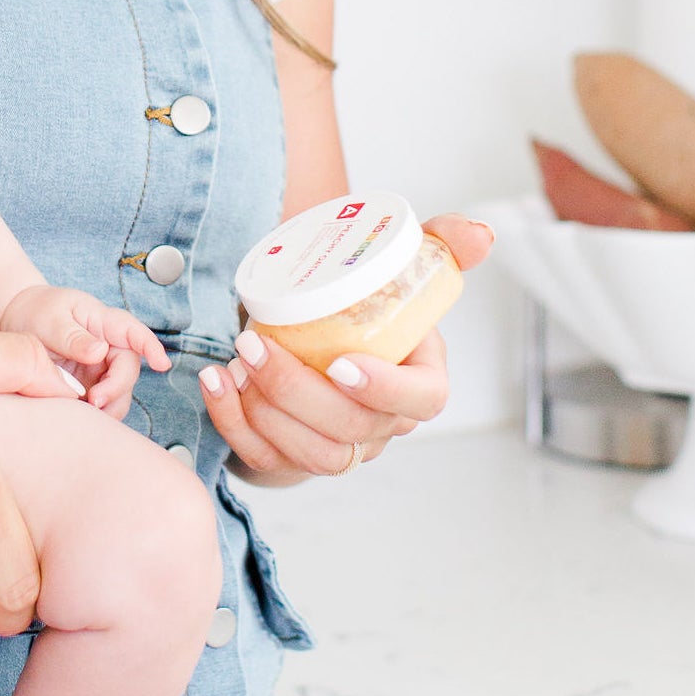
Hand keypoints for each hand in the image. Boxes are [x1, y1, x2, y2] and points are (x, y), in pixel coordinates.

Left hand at [0, 285, 169, 417]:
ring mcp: (102, 368)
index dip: (150, 347)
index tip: (162, 364)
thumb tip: (100, 351)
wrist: (20, 322)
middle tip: (93, 401)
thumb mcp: (51, 320)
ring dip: (108, 407)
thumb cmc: (38, 313)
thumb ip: (74, 337)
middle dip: (116, 389)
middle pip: (128, 370)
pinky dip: (95, 415)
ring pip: (119, 393)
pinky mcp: (92, 387)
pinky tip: (78, 418)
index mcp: (103, 321)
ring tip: (84, 414)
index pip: (133, 332)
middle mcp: (109, 346)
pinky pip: (103, 404)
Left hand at [199, 212, 492, 481]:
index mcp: (419, 377)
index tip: (341, 364)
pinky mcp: (292, 459)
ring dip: (266, 413)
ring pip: (313, 456)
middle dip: (298, 393)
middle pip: (353, 431)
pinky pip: (267, 459)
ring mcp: (340, 447)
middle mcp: (383, 423)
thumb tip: (479, 236)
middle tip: (255, 344)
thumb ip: (440, 241)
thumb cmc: (356, 299)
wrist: (307, 322)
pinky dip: (234, 424)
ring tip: (234, 363)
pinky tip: (215, 383)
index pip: (424, 400)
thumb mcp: (397, 263)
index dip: (386, 390)